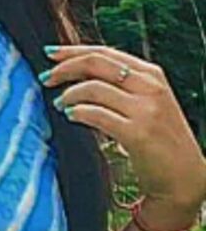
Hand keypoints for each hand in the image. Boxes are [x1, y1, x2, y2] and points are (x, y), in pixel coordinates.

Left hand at [39, 45, 205, 213]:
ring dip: (68, 95)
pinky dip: (77, 112)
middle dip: (64, 68)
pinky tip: (70, 115)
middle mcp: (151, 86)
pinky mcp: (139, 133)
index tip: (50, 54)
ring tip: (58, 104)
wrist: (185, 179)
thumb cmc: (158, 139)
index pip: (104, 52)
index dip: (73, 51)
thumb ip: (118, 83)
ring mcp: (146, 109)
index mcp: (151, 74)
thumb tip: (74, 69)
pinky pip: (95, 114)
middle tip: (45, 78)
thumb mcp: (145, 101)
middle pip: (95, 63)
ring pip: (92, 88)